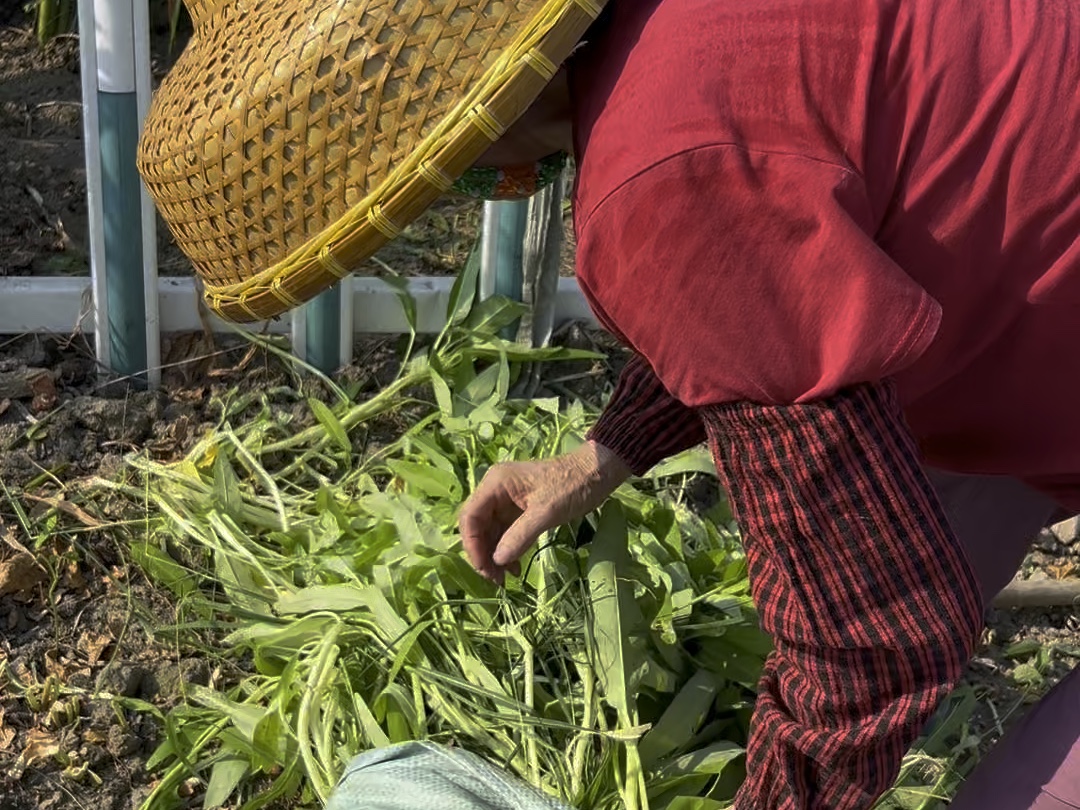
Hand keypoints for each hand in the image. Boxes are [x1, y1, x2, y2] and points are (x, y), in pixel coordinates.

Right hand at [459, 441, 631, 582]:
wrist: (597, 473)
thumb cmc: (572, 486)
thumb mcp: (546, 512)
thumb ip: (520, 536)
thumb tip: (497, 560)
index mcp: (496, 484)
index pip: (470, 516)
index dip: (472, 545)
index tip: (485, 569)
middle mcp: (495, 490)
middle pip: (476, 526)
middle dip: (482, 553)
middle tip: (496, 579)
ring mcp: (506, 501)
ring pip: (489, 532)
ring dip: (494, 555)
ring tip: (504, 578)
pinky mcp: (519, 510)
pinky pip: (504, 533)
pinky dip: (507, 550)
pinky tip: (514, 567)